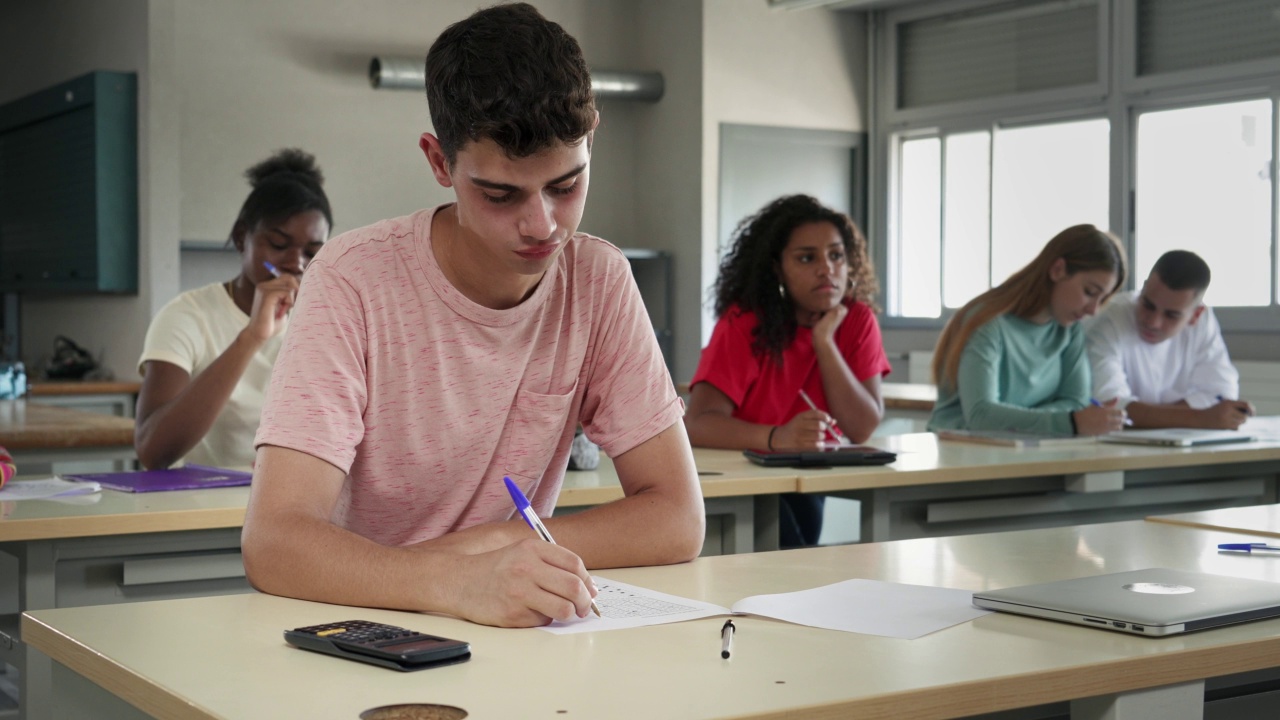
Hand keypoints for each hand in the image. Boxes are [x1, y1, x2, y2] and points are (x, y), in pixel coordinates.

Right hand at [243, 274, 300, 343]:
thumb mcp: (284, 306)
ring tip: (284, 310)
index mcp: (267, 286)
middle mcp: (264, 285)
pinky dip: (289, 302)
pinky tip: (282, 311)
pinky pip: (287, 292)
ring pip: (290, 285)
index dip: (297, 287)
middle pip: (289, 278)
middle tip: (293, 305)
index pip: (288, 277)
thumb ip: (290, 296)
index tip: (297, 301)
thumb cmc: (272, 323)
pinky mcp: (267, 295)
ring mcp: (264, 289)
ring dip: (292, 299)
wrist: (258, 335)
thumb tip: (305, 287)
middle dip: (297, 291)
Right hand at [445, 538, 597, 627]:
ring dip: (569, 614)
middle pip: (574, 587)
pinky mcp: (513, 614)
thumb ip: (552, 563)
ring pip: (564, 608)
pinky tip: (531, 611)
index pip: (574, 564)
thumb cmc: (496, 569)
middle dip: (585, 601)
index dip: (587, 580)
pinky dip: (544, 618)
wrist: (459, 582)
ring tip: (563, 612)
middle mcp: (526, 568)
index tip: (589, 590)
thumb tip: (587, 586)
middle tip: (583, 607)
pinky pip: (543, 620)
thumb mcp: (522, 552)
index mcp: (532, 548)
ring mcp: (519, 592)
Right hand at [772, 410, 836, 449]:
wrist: (779, 438)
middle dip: (824, 428)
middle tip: (822, 431)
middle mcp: (799, 425)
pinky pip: (816, 446)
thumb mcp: (802, 419)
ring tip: (819, 438)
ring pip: (819, 436)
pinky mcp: (800, 447)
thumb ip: (817, 418)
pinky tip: (816, 444)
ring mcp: (799, 437)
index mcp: (800, 417)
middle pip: (819, 425)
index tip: (828, 420)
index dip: (825, 417)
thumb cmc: (794, 428)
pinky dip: (820, 446)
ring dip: (822, 438)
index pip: (816, 413)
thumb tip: (834, 422)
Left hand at [811, 304, 847, 347]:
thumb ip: (826, 306)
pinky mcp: (836, 310)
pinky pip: (822, 305)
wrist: (822, 338)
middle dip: (820, 310)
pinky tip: (820, 320)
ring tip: (821, 321)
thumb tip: (822, 295)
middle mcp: (844, 308)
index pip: (827, 302)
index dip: (822, 310)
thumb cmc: (821, 327)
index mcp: (843, 309)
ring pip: (824, 303)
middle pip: (826, 301)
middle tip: (822, 321)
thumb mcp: (824, 315)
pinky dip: (817, 313)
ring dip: (818, 312)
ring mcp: (841, 309)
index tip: (824, 320)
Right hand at [1073, 398, 1125, 434]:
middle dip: (1122, 419)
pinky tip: (1109, 426)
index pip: (1121, 413)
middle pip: (1121, 420)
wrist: (1078, 422)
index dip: (1123, 413)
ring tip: (1116, 423)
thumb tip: (1117, 398)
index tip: (1122, 413)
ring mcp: (1106, 427)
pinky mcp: (1103, 432)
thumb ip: (1108, 402)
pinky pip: (1112, 431)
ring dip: (1119, 425)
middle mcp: (1108, 420)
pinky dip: (1113, 429)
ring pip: (1119, 427)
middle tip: (1120, 418)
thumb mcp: (1097, 405)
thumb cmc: (1087, 412)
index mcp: (1106, 412)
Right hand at [1202, 399, 1254, 429]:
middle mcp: (1228, 410)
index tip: (1252, 413)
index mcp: (1228, 402)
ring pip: (1241, 422)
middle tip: (1238, 417)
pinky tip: (1227, 424)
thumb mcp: (1224, 405)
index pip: (1246, 404)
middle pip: (1244, 416)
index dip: (1252, 409)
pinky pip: (1237, 427)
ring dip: (1239, 422)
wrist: (1201, 418)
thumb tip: (1250, 412)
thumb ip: (1237, 407)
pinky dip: (1235, 426)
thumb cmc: (1215, 411)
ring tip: (1230, 420)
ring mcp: (1227, 418)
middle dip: (1243, 417)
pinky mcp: (1225, 426)